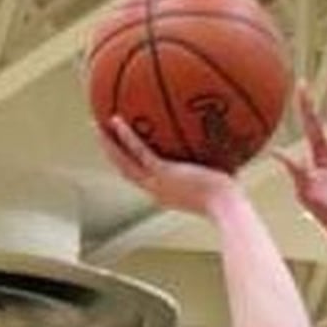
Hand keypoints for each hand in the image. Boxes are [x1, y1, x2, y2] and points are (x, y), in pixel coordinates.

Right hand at [98, 114, 239, 216]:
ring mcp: (157, 182)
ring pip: (124, 162)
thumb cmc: (230, 197)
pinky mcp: (163, 173)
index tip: (120, 146)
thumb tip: (228, 137)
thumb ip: (214, 159)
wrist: (227, 206)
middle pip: (125, 169)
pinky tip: (117, 119)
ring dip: (109, 144)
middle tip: (99, 132)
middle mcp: (156, 189)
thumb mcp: (219, 174)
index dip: (128, 161)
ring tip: (96, 124)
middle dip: (110, 151)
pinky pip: (139, 152)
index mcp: (165, 191)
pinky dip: (127, 136)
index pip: (141, 175)